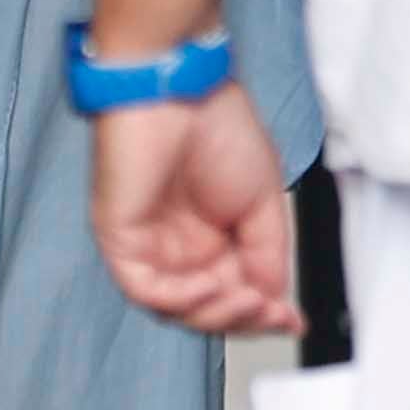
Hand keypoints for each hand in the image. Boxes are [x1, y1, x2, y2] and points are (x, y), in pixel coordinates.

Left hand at [93, 90, 304, 337]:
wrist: (180, 89)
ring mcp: (146, 244)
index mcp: (210, 236)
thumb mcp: (263, 202)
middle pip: (205, 308)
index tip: (291, 320)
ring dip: (214, 312)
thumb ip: (268, 254)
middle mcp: (177, 245)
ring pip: (174, 307)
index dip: (262, 313)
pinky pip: (143, 289)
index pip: (232, 291)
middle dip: (241, 318)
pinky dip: (179, 297)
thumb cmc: (217, 125)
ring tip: (246, 298)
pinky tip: (209, 284)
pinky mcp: (118, 237)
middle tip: (269, 312)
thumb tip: (275, 298)